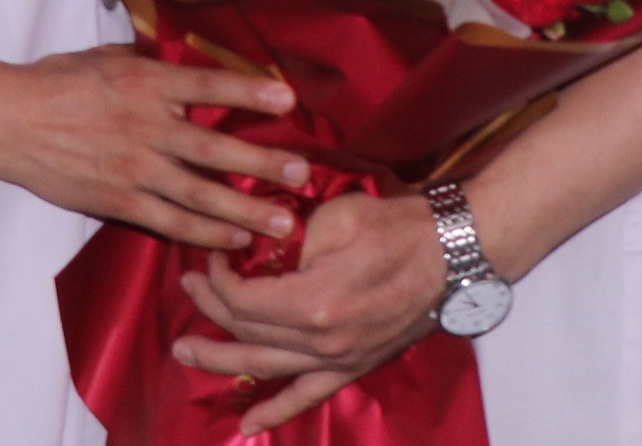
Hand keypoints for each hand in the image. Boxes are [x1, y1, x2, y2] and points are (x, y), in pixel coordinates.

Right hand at [0, 47, 307, 251]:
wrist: (9, 120)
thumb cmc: (59, 82)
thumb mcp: (108, 58)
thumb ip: (153, 65)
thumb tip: (191, 61)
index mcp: (144, 82)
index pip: (206, 87)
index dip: (248, 94)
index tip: (288, 100)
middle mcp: (145, 126)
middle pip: (214, 149)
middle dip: (263, 164)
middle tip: (302, 174)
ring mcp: (133, 167)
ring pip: (199, 194)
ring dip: (244, 210)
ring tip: (283, 224)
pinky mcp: (118, 200)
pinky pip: (169, 221)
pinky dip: (204, 232)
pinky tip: (234, 240)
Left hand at [172, 188, 451, 434]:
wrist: (454, 252)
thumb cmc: (400, 227)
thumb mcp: (337, 216)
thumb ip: (294, 240)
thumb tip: (268, 255)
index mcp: (315, 300)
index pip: (244, 299)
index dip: (219, 278)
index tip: (215, 257)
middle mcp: (323, 340)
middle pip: (247, 332)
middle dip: (210, 311)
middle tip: (188, 291)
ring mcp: (340, 359)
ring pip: (266, 367)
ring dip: (222, 362)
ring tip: (187, 355)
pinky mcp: (355, 366)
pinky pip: (309, 396)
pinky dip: (276, 412)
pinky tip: (248, 424)